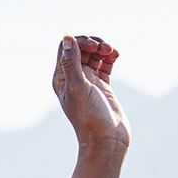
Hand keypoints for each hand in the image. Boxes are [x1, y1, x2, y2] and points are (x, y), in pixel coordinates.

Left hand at [52, 35, 128, 149]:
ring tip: (112, 52)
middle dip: (93, 43)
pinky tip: (116, 55)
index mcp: (62, 78)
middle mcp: (73, 77)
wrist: (107, 140)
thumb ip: (71, 63)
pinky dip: (110, 57)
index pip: (66, 48)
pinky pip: (105, 64)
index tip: (93, 47)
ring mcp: (89, 81)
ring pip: (93, 54)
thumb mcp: (78, 87)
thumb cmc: (89, 117)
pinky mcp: (103, 86)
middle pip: (80, 48)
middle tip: (105, 49)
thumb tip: (67, 38)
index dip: (79, 41)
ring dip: (103, 48)